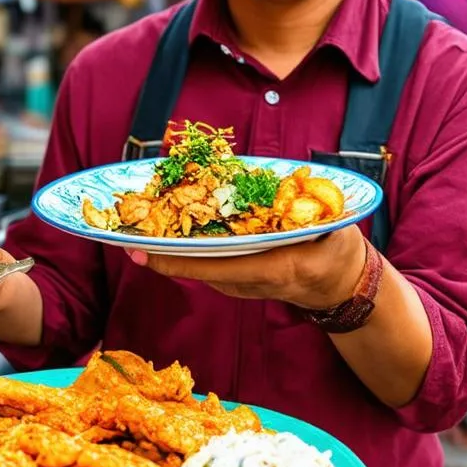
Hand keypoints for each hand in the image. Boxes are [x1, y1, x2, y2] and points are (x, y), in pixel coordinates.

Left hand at [127, 225, 367, 308]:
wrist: (341, 287)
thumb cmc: (338, 250)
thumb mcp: (335, 227)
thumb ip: (312, 208)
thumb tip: (286, 180)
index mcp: (276, 268)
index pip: (220, 266)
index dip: (180, 260)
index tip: (146, 252)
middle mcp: (252, 282)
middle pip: (199, 269)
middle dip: (162, 255)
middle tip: (126, 239)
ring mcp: (242, 286)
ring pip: (198, 269)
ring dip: (169, 252)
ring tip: (136, 231)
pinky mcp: (236, 283)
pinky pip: (205, 267)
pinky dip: (185, 252)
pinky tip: (165, 234)